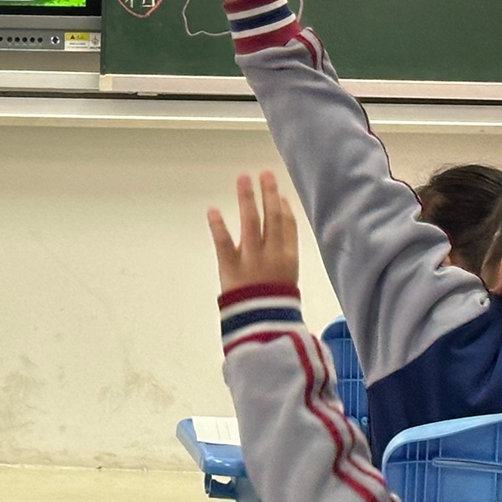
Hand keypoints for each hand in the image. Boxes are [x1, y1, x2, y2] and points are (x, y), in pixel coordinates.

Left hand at [208, 172, 299, 294]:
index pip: (287, 226)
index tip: (277, 192)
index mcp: (289, 258)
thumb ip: (282, 253)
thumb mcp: (287, 279)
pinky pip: (224, 243)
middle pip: (272, 218)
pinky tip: (212, 209)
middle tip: (264, 173)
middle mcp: (273, 254)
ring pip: (251, 223)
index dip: (282, 207)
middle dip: (268, 194)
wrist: (263, 328)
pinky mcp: (231, 268)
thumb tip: (279, 230)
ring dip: (247, 199)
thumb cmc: (274, 305)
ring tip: (243, 179)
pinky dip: (218, 226)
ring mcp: (252, 260)